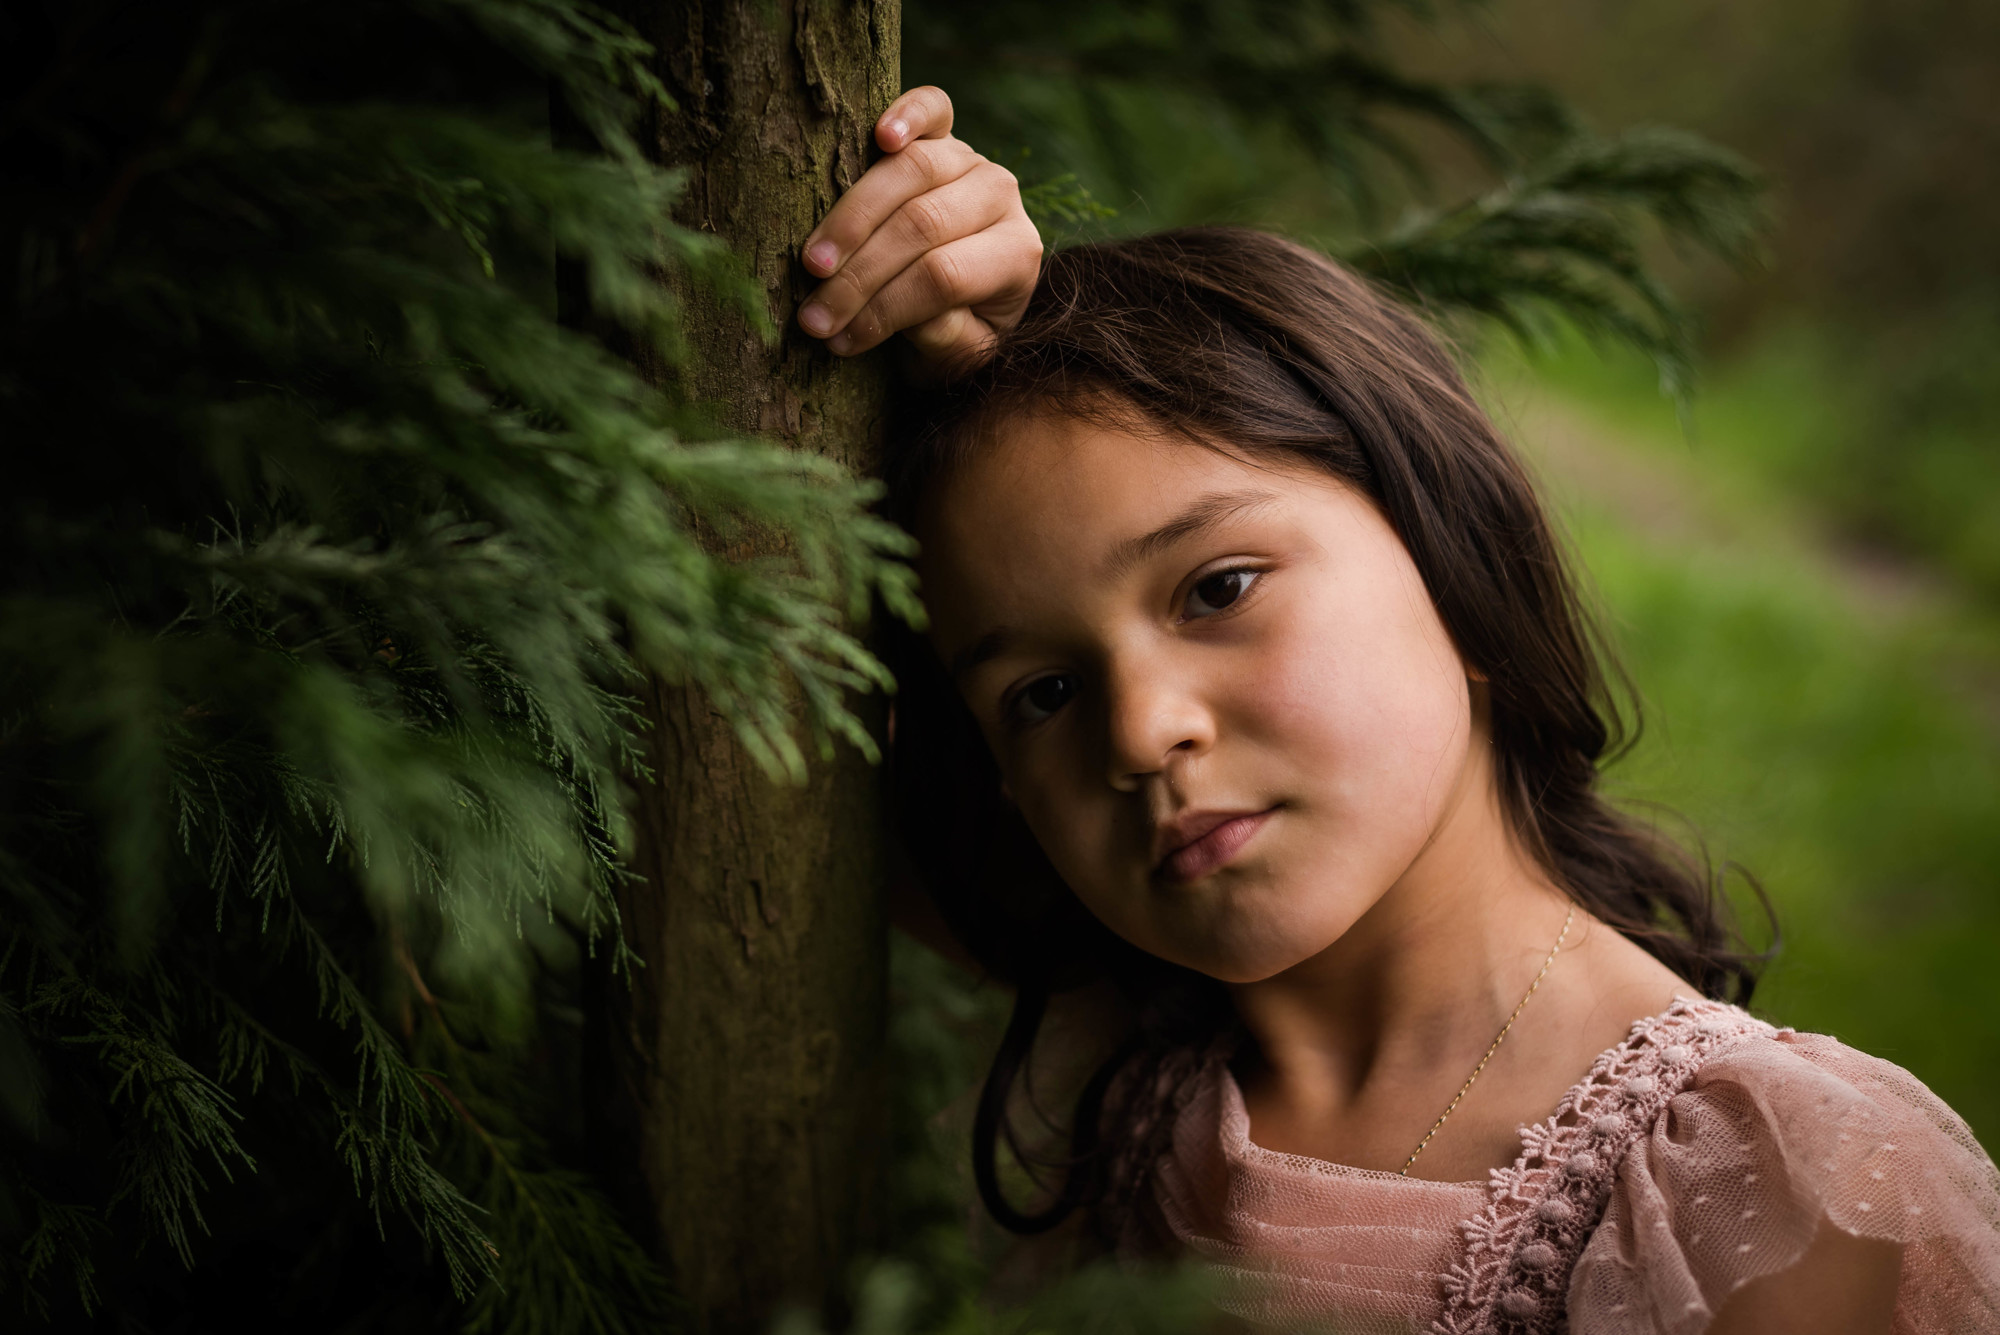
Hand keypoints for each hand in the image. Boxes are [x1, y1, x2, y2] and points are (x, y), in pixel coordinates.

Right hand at [798, 87, 1040, 369]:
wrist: (966, 290)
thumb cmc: (956, 330)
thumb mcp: (959, 355)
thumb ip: (946, 339)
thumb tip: (901, 312)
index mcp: (1017, 255)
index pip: (944, 276)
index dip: (885, 308)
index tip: (837, 341)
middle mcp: (1002, 197)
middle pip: (923, 224)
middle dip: (860, 274)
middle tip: (813, 314)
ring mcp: (972, 158)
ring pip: (912, 171)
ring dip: (852, 218)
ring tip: (813, 262)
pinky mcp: (947, 131)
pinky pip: (933, 108)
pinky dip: (908, 113)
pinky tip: (880, 135)